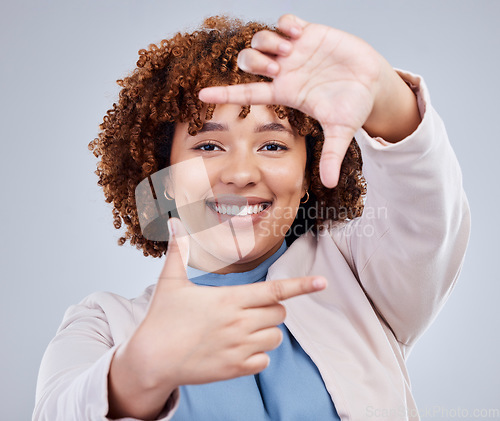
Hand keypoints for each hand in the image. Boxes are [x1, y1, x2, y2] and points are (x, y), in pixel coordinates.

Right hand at [108, 217, 326, 418]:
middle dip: (272, 307)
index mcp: (229, 299)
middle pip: (280, 313)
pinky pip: (264, 360)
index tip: (322, 282)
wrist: (150, 360)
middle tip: (250, 307)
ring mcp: (239, 348)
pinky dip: (259, 354)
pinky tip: (239, 348)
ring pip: (275, 337)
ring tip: (244, 327)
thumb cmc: (161, 319)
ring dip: (267, 330)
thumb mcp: (169, 282)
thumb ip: (177, 251)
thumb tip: (173, 222)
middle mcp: (239, 324)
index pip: (275, 290)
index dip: (301, 285)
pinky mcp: (235, 369)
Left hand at [199, 14, 419, 187]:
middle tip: (276, 68)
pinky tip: (299, 33)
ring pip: (260, 39)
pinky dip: (286, 24)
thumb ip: (332, 155)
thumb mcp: (341, 131)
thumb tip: (330, 185)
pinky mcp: (308, 33)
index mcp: (285, 94)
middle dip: (253, 62)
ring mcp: (294, 52)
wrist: (372, 83)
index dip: (224, 95)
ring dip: (268, 42)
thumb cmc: (353, 107)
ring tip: (290, 50)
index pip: (247, 94)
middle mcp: (284, 72)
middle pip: (247, 62)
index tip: (201, 96)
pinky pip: (285, 21)